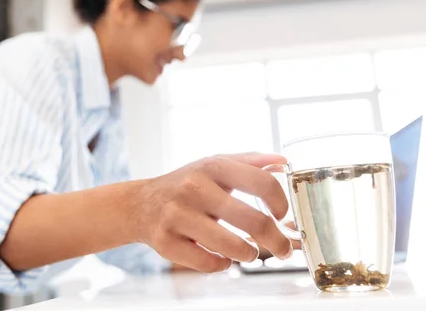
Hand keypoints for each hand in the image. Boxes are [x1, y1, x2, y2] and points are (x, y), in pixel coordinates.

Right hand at [133, 153, 293, 272]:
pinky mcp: (166, 242)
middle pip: (253, 220)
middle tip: (283, 249)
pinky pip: (208, 263)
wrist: (141, 204)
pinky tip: (222, 257)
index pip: (262, 182)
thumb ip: (250, 162)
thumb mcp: (214, 165)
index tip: (282, 215)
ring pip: (232, 247)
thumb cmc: (186, 184)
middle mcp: (194, 188)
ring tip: (249, 253)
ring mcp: (178, 216)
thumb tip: (284, 161)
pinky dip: (222, 264)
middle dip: (277, 240)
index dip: (280, 202)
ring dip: (249, 254)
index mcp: (212, 166)